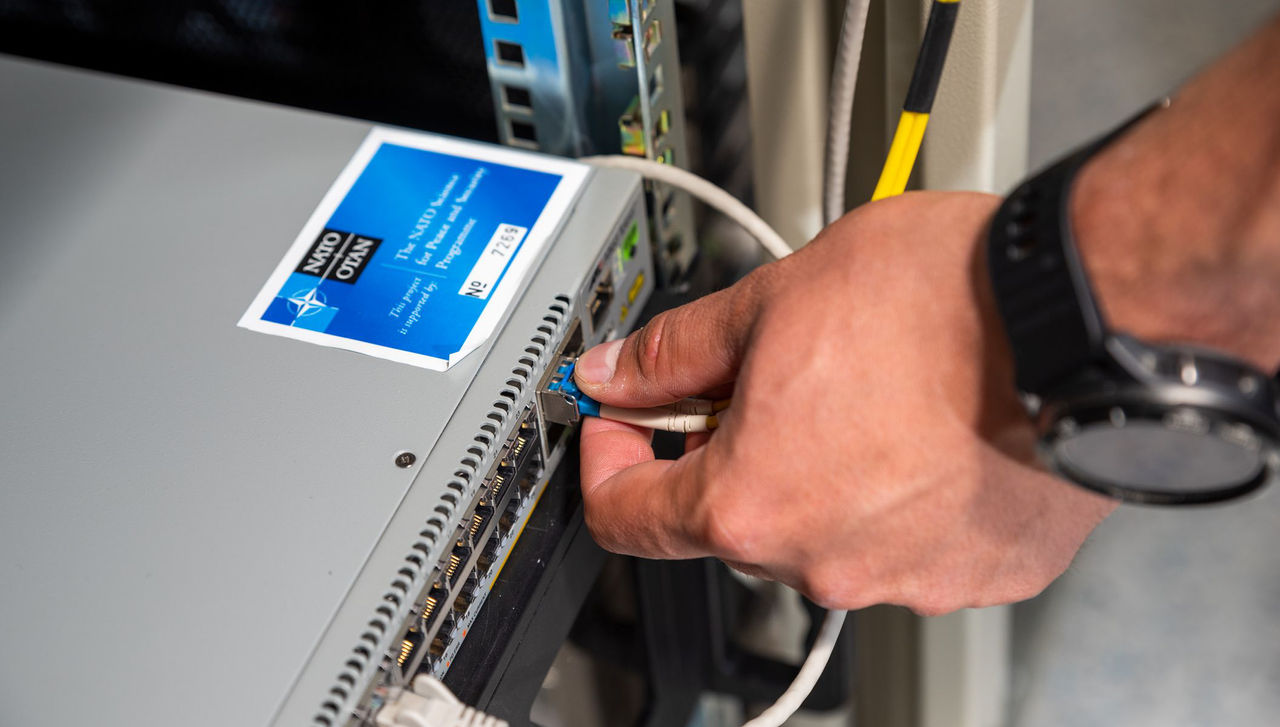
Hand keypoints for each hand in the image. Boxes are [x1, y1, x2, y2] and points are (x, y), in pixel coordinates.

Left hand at [573, 191, 1114, 615]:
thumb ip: (677, 353)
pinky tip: (929, 429)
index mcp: (752, 504)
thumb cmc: (943, 304)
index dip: (609, 459)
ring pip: (826, 529)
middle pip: (734, 517)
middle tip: (771, 376)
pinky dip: (901, 493)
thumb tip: (622, 372)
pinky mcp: (980, 575)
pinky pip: (909, 540)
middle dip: (733, 449)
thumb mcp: (773, 299)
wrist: (1081, 315)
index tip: (625, 423)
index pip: (627, 515)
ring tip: (871, 391)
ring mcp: (908, 578)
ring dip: (823, 470)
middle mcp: (824, 562)